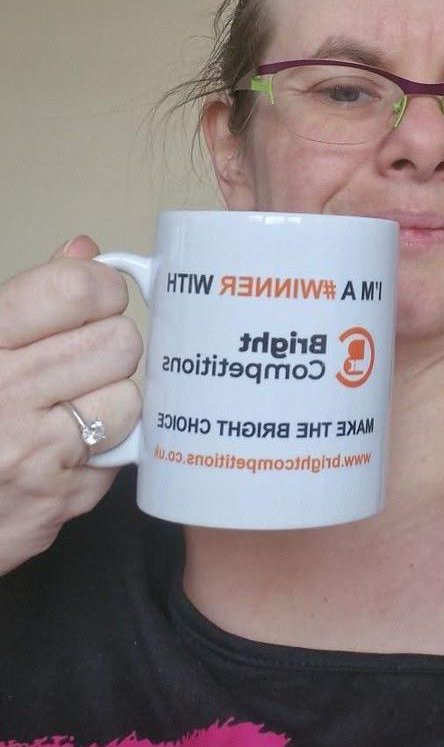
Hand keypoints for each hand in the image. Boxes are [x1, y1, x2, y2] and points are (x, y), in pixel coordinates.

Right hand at [0, 236, 142, 574]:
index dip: (102, 287)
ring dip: (112, 400)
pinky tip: (69, 447)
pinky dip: (107, 446)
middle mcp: (3, 394)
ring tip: (72, 407)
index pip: (74, 290)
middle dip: (110, 346)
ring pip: (129, 397)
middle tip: (81, 360)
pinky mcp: (62, 497)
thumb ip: (29, 295)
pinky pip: (122, 451)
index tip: (98, 296)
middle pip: (118, 341)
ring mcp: (33, 451)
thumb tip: (84, 249)